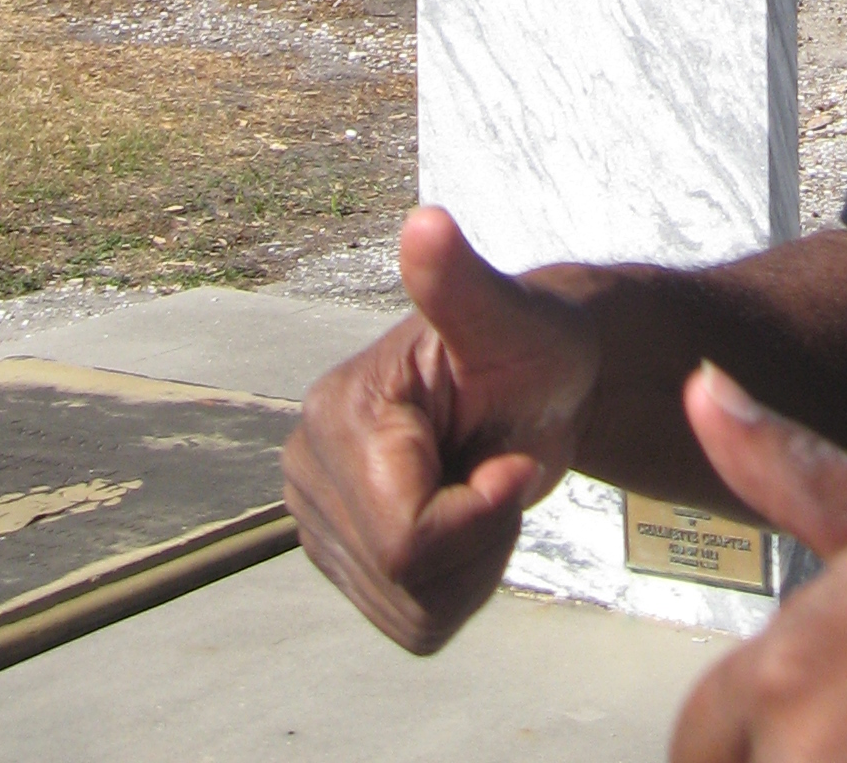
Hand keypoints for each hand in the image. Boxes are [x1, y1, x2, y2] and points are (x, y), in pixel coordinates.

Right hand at [282, 205, 600, 653]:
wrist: (537, 381)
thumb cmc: (534, 343)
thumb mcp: (511, 317)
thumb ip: (462, 282)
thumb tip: (425, 223)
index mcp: (338, 415)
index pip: (405, 539)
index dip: (478, 515)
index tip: (508, 459)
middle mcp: (309, 467)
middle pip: (404, 582)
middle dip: (477, 541)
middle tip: (497, 468)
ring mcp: (319, 517)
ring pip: (409, 613)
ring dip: (473, 566)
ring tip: (482, 488)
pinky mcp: (343, 558)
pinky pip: (411, 623)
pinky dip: (459, 586)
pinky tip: (468, 520)